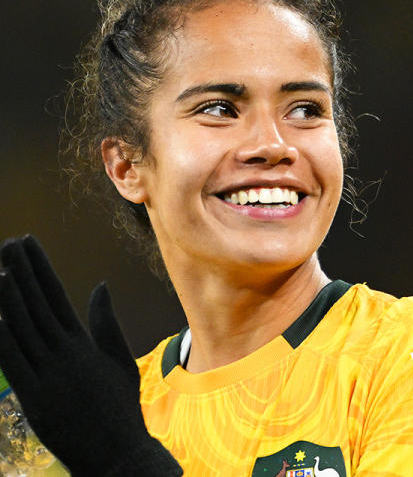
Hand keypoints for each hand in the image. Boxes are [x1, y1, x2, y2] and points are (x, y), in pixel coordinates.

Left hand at [0, 236, 180, 475]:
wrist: (118, 452)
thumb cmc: (119, 408)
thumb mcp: (118, 361)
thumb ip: (105, 323)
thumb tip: (99, 286)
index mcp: (84, 343)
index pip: (57, 295)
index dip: (40, 268)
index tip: (28, 243)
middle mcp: (66, 352)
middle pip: (37, 305)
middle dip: (21, 271)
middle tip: (9, 242)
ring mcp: (50, 374)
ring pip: (23, 328)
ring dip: (9, 297)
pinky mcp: (36, 397)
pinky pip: (14, 363)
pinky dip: (3, 339)